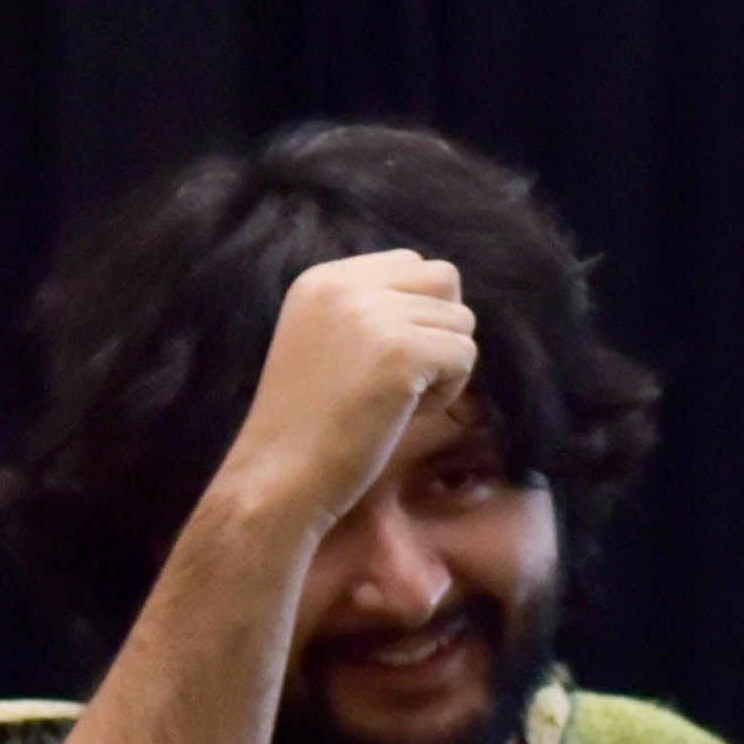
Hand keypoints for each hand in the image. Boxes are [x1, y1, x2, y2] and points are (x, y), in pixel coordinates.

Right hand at [206, 253, 479, 542]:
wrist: (279, 479)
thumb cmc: (307, 427)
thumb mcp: (323, 342)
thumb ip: (369, 310)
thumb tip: (445, 303)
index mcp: (322, 279)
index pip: (410, 264)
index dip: (415, 314)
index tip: (382, 359)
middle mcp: (345, 285)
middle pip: (443, 279)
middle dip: (438, 329)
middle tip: (401, 377)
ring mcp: (373, 316)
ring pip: (460, 320)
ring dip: (442, 364)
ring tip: (396, 399)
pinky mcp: (401, 352)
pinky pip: (464, 354)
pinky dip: (448, 392)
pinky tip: (404, 413)